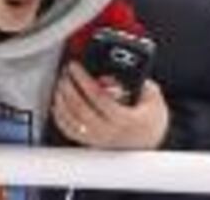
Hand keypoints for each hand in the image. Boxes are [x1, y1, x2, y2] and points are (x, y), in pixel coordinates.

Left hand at [52, 62, 172, 150]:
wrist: (151, 141)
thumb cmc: (151, 118)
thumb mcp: (151, 95)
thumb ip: (135, 82)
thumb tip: (111, 76)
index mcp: (125, 118)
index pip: (98, 97)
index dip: (83, 80)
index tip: (75, 67)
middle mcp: (110, 131)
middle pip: (80, 109)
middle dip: (69, 87)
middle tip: (65, 73)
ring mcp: (99, 139)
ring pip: (72, 121)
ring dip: (62, 101)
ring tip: (60, 85)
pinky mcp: (92, 143)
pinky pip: (70, 132)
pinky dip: (60, 118)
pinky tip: (58, 105)